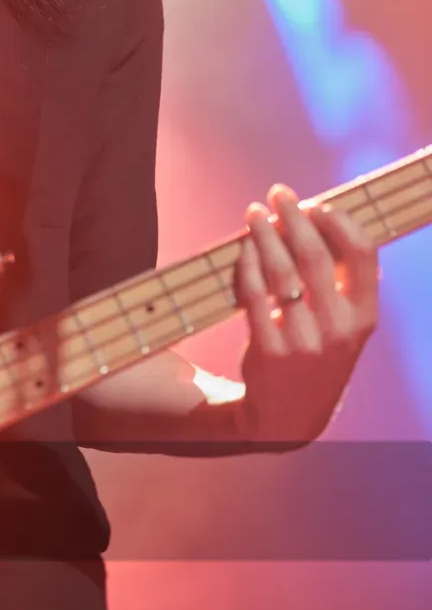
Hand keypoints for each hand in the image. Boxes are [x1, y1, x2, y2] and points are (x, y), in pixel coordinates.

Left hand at [232, 184, 379, 444]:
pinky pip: (253, 295)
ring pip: (281, 272)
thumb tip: (317, 219)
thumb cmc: (318, 352)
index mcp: (365, 317)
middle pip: (316, 256)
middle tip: (278, 193)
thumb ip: (340, 283)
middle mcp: (339, 330)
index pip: (363, 255)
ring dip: (265, 235)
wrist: (289, 416)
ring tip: (254, 213)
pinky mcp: (269, 351)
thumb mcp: (344, 326)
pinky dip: (247, 265)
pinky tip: (243, 247)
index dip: (339, 222)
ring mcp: (304, 342)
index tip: (316, 204)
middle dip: (294, 217)